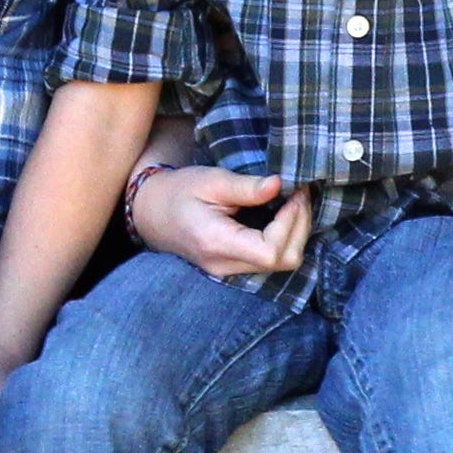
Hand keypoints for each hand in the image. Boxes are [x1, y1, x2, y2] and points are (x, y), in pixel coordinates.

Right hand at [130, 161, 309, 279]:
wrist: (153, 213)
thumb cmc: (179, 192)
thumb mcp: (211, 180)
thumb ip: (246, 187)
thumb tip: (279, 185)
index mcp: (216, 243)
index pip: (271, 251)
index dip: (291, 224)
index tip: (293, 194)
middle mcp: (224, 265)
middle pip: (283, 261)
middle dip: (300, 226)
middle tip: (299, 194)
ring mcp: (229, 271)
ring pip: (282, 263)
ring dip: (296, 232)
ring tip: (293, 201)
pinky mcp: (235, 267)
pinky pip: (271, 260)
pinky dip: (285, 237)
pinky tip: (282, 215)